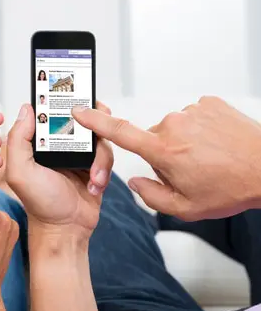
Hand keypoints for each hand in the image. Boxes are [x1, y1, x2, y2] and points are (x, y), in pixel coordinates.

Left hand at [6, 103, 113, 239]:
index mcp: (39, 141)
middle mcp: (59, 144)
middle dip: (93, 123)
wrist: (66, 229)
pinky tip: (95, 184)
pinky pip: (107, 154)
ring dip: (99, 157)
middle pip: (81, 118)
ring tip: (92, 176)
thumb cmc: (40, 203)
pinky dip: (104, 169)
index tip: (75, 97)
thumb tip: (26, 109)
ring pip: (99, 136)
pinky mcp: (95, 165)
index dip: (62, 102)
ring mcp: (79, 153)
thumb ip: (18, 139)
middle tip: (96, 132)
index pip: (52, 112)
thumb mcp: (20, 171)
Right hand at [72, 96, 260, 220]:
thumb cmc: (231, 188)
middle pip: (152, 139)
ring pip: (174, 129)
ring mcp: (192, 111)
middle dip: (163, 154)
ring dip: (183, 142)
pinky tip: (215, 143)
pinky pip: (192, 117)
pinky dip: (199, 130)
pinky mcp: (208, 103)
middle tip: (189, 170)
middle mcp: (174, 125)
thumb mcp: (186, 207)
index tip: (80, 111)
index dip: (96, 122)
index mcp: (164, 150)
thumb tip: (134, 181)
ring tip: (208, 157)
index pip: (120, 133)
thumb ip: (151, 196)